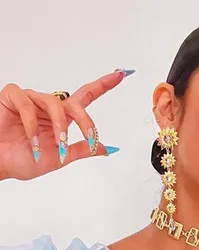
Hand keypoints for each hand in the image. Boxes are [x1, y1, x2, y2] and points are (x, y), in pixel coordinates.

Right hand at [0, 69, 133, 180]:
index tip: (121, 74)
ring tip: (59, 146)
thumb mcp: (61, 158)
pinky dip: (33, 125)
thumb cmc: (23, 160)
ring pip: (55, 103)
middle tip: (90, 139)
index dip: (103, 85)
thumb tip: (106, 148)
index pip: (86, 97)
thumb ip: (82, 150)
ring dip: (60, 127)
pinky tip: (32, 141)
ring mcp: (31, 99)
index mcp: (61, 118)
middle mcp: (48, 106)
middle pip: (76, 104)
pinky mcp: (12, 96)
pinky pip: (28, 104)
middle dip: (87, 122)